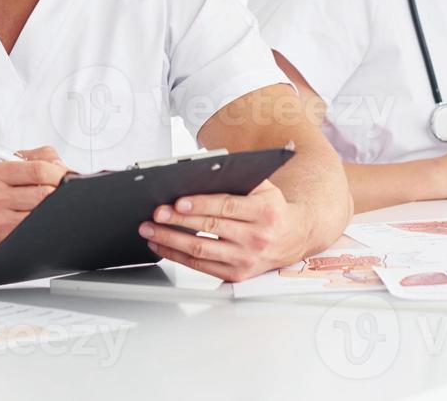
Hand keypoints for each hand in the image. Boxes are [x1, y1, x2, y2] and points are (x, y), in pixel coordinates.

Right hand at [0, 146, 68, 257]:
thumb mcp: (9, 172)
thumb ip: (39, 159)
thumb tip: (64, 168)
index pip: (38, 169)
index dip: (61, 174)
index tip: (70, 178)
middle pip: (44, 192)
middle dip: (61, 193)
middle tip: (67, 196)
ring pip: (43, 212)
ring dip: (55, 210)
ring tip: (54, 208)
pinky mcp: (3, 238)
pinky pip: (37, 229)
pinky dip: (47, 224)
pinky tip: (45, 222)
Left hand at [139, 180, 305, 282]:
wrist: (295, 237)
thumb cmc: (272, 208)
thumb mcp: (264, 187)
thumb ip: (237, 178)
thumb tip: (200, 172)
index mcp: (264, 211)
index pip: (226, 207)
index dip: (200, 204)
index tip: (177, 201)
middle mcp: (257, 237)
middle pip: (210, 228)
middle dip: (178, 221)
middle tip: (156, 214)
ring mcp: (246, 259)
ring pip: (201, 250)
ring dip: (171, 240)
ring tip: (151, 230)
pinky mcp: (237, 275)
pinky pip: (201, 266)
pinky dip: (178, 256)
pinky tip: (162, 246)